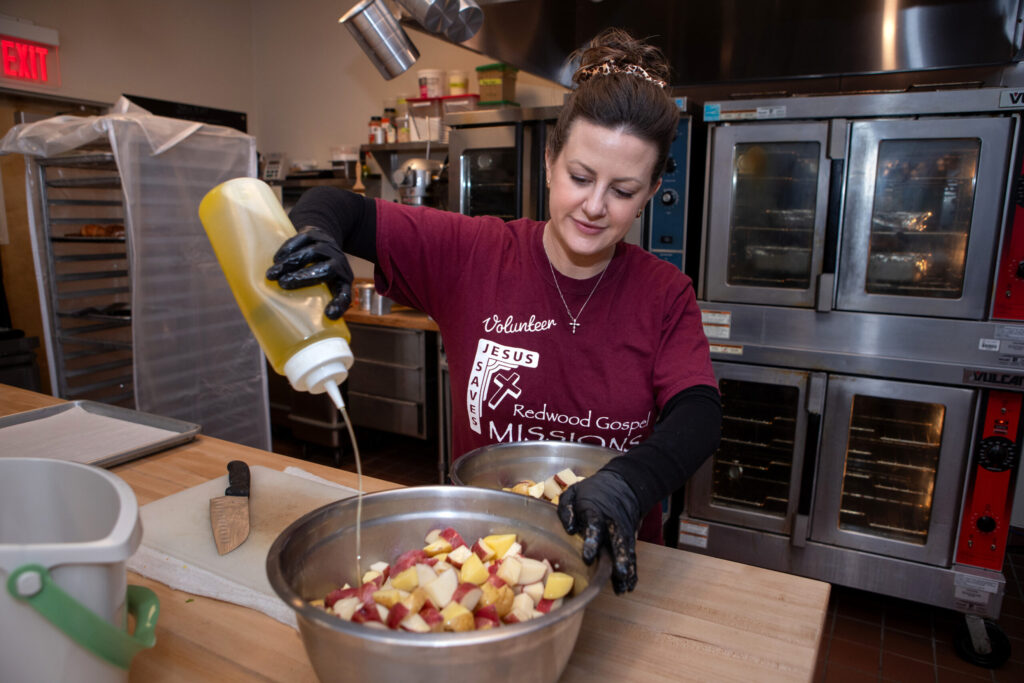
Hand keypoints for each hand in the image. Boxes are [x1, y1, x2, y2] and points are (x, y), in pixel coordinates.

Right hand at [265, 226, 352, 319]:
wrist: (324, 243)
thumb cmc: (322, 274)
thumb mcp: (325, 289)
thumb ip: (316, 303)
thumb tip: (293, 326)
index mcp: (343, 282)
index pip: (346, 295)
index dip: (339, 304)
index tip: (329, 314)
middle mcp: (340, 264)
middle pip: (327, 269)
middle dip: (304, 277)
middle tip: (283, 284)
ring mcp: (329, 247)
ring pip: (313, 252)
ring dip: (291, 263)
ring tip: (272, 273)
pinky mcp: (316, 234)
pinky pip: (304, 238)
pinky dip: (289, 248)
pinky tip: (277, 258)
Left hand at [557, 469, 640, 593]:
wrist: (623, 485)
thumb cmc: (593, 492)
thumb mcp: (574, 492)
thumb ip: (567, 509)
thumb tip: (569, 528)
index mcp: (596, 512)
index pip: (594, 526)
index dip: (592, 542)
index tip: (588, 557)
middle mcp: (612, 524)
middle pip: (617, 541)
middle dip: (618, 559)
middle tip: (618, 574)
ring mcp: (623, 532)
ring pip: (627, 552)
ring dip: (626, 569)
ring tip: (623, 587)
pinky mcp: (630, 539)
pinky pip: (631, 556)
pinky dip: (632, 571)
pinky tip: (629, 586)